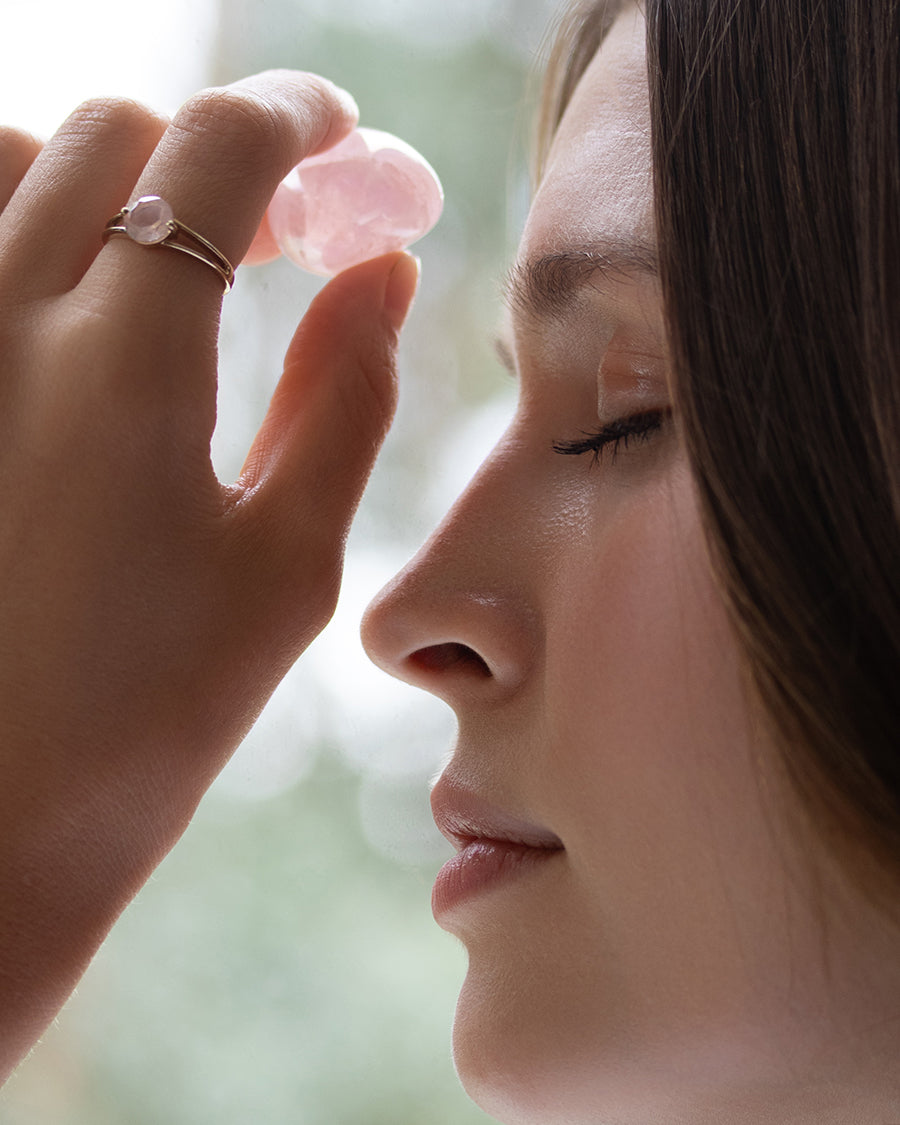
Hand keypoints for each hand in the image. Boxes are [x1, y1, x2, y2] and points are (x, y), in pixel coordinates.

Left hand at [0, 72, 418, 1078]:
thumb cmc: (149, 720)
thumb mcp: (286, 566)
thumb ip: (343, 398)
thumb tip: (383, 275)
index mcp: (123, 367)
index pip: (215, 153)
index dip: (297, 121)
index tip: (342, 139)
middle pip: (113, 135)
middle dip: (218, 155)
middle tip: (286, 229)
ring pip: (10, 162)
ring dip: (110, 178)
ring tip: (175, 262)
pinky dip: (28, 227)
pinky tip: (77, 309)